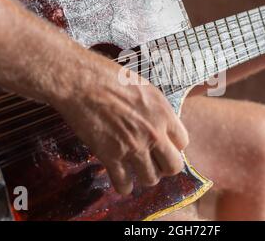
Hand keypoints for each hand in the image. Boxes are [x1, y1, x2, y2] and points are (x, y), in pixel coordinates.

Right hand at [51, 55, 187, 194]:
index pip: (183, 143)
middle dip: (165, 167)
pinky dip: (124, 186)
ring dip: (145, 176)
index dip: (173, 146)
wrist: (81, 81)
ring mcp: (133, 147)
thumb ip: (156, 110)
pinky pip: (124, 184)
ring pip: (151, 179)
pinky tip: (121, 180)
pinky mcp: (111, 157)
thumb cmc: (110, 77)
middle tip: (155, 162)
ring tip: (137, 170)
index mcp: (164, 113)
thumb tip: (160, 123)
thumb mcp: (144, 88)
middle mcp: (153, 133)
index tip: (163, 145)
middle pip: (174, 166)